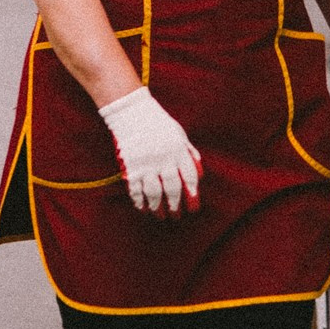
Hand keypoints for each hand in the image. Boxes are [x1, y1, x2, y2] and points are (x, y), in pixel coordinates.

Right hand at [98, 85, 201, 214]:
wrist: (130, 111)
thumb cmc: (156, 121)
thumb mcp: (178, 132)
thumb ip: (189, 151)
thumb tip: (199, 170)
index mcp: (178, 149)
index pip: (189, 176)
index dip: (192, 193)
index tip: (193, 206)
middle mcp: (164, 158)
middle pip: (172, 187)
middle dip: (175, 205)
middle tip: (177, 216)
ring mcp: (146, 162)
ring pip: (154, 192)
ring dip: (158, 207)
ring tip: (161, 216)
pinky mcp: (131, 165)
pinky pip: (136, 188)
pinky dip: (139, 200)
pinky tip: (143, 208)